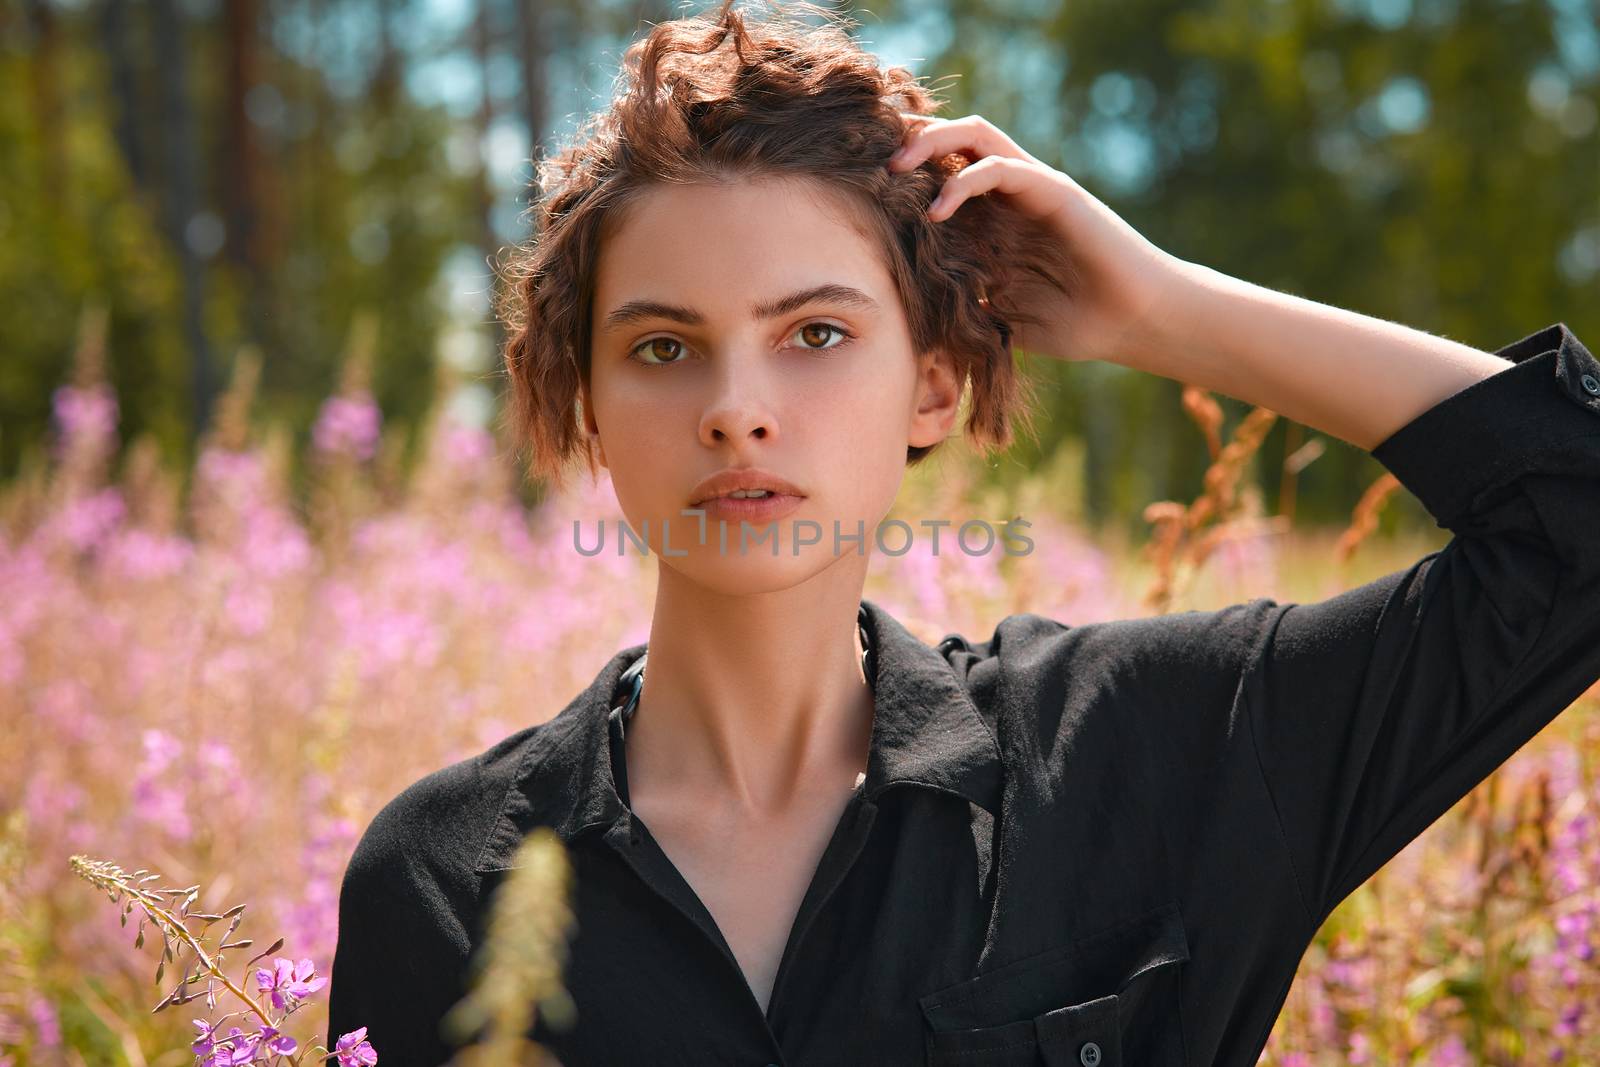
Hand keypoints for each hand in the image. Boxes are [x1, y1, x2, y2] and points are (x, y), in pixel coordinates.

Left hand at [887, 113, 1191, 365]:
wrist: (1131, 323)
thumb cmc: (1073, 324)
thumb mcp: (1000, 319)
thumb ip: (963, 309)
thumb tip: (910, 329)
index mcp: (992, 219)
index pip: (939, 175)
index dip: (902, 176)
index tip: (861, 192)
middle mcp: (1008, 194)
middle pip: (951, 143)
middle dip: (909, 145)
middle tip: (873, 166)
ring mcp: (1032, 188)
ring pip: (974, 136)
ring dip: (932, 142)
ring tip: (898, 166)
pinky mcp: (1054, 191)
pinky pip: (1004, 167)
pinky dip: (966, 180)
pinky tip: (940, 210)